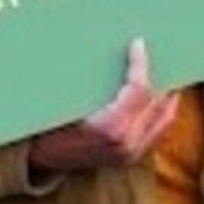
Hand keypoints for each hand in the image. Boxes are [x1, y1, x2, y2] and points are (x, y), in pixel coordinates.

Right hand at [23, 38, 181, 173]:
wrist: (38, 158)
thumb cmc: (46, 124)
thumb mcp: (64, 100)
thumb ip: (91, 80)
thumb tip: (116, 48)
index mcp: (110, 128)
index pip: (139, 89)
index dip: (141, 64)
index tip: (138, 44)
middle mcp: (126, 144)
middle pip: (158, 102)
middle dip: (159, 76)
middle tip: (158, 54)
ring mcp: (130, 154)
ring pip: (165, 118)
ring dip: (166, 94)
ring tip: (163, 72)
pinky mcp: (130, 158)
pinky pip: (158, 132)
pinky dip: (161, 112)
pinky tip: (158, 97)